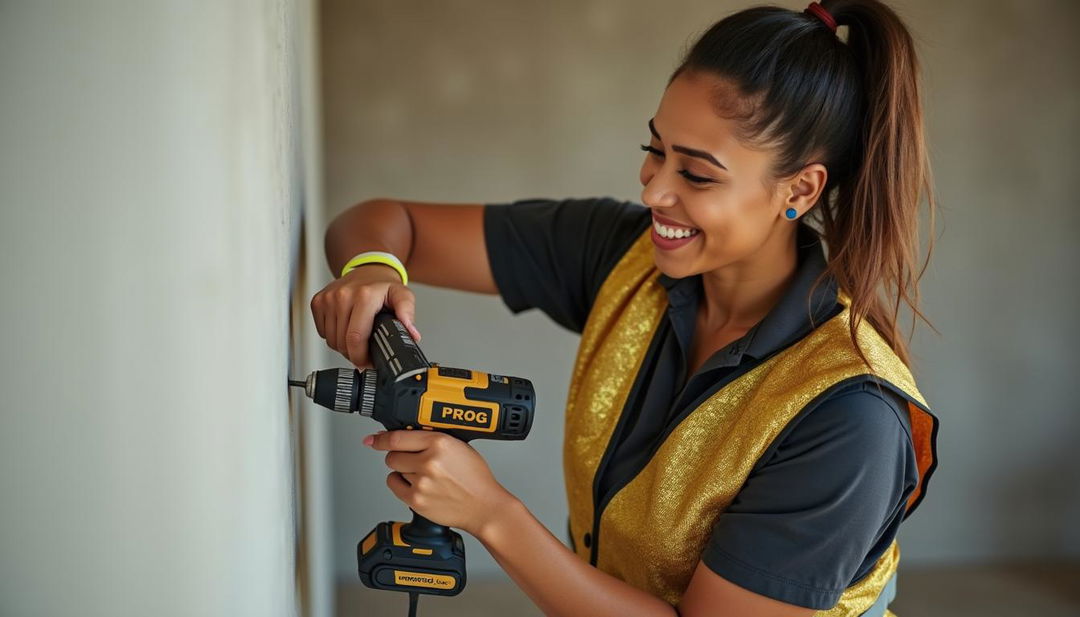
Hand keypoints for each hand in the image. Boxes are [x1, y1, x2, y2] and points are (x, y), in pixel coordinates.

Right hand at [309, 263, 421, 368]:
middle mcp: (343, 296)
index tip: (367, 362)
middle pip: (342, 343)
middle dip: (354, 354)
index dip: (360, 356)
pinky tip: (345, 329)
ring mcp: (328, 298)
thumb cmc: (383, 287)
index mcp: (364, 296)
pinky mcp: (318, 301)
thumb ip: (407, 314)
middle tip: (365, 351)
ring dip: (343, 346)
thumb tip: (411, 333)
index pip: (355, 337)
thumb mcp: (402, 296)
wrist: (368, 270)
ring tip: (356, 338)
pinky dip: (332, 336)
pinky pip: (322, 332)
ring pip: (331, 340)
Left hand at [364, 429, 515, 536]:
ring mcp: (421, 482)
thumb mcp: (459, 447)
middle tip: (414, 461)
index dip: (382, 439)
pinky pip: (394, 486)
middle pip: (392, 455)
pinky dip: (401, 485)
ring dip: (403, 471)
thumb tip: (404, 436)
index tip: (374, 439)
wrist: (483, 506)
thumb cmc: (475, 478)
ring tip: (425, 476)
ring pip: (395, 471)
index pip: (397, 437)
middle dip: (399, 456)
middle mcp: (429, 461)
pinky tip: (417, 485)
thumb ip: (432, 439)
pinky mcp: (416, 500)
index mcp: (440, 443)